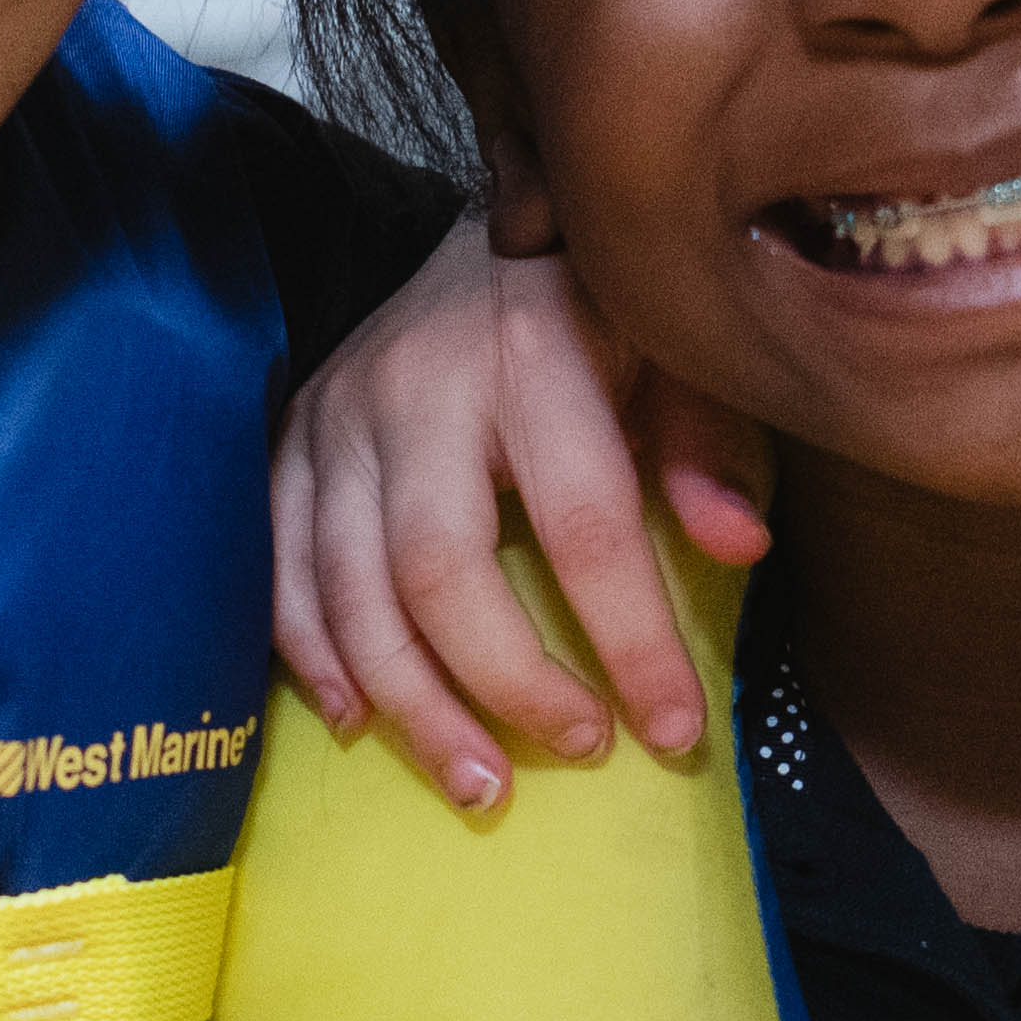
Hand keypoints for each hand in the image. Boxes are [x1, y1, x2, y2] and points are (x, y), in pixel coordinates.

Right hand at [265, 210, 771, 807]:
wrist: (477, 236)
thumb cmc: (593, 310)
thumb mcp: (671, 349)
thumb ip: (704, 441)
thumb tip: (739, 548)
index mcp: (532, 356)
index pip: (584, 523)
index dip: (631, 640)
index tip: (675, 733)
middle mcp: (417, 388)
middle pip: (439, 570)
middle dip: (504, 684)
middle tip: (572, 752)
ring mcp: (339, 417)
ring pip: (349, 588)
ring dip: (409, 701)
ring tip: (478, 784)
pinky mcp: (293, 442)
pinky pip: (281, 571)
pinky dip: (313, 657)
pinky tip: (359, 723)